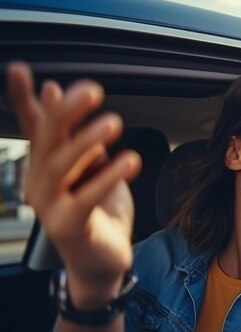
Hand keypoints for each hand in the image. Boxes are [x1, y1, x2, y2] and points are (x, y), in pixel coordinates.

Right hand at [7, 62, 141, 307]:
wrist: (102, 262)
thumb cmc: (99, 212)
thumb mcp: (91, 166)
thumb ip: (77, 134)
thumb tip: (56, 91)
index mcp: (47, 165)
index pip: (36, 127)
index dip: (26, 99)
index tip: (21, 70)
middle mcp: (41, 183)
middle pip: (47, 141)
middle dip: (65, 111)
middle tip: (91, 90)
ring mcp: (51, 206)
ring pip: (61, 166)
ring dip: (86, 141)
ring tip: (113, 123)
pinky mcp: (69, 226)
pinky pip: (86, 198)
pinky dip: (107, 177)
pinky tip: (128, 160)